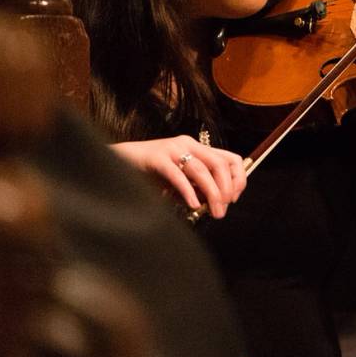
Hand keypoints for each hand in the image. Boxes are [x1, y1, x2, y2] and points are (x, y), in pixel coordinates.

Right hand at [110, 135, 246, 217]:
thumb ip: (196, 188)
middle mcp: (188, 145)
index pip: (230, 158)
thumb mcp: (179, 180)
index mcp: (197, 148)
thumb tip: (214, 203)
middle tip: (223, 210)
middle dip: (226, 189)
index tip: (234, 198)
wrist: (117, 161)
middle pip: (219, 164)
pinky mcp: (156, 158)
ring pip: (201, 170)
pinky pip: (177, 175)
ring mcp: (172, 149)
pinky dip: (188, 191)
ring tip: (214, 212)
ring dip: (212, 193)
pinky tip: (193, 205)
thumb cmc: (149, 173)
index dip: (238, 179)